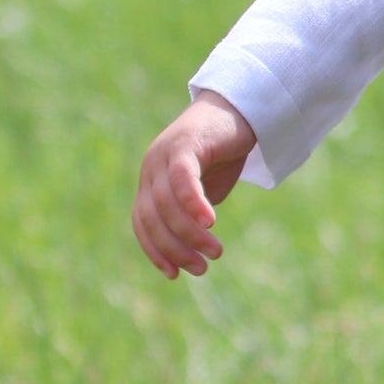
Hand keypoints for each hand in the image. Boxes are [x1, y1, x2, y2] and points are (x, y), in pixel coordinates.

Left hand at [132, 90, 256, 278]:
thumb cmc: (224, 152)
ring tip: (214, 251)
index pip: (143, 223)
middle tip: (201, 268)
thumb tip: (190, 247)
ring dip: (189, 233)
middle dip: (174, 248)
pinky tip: (209, 222)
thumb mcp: (206, 190)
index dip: (155, 251)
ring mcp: (163, 155)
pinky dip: (192, 204)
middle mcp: (151, 168)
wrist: (240, 109)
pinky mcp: (183, 144)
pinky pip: (181, 179)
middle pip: (152, 218)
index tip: (174, 274)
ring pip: (166, 204)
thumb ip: (192, 213)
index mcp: (151, 181)